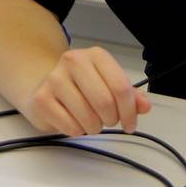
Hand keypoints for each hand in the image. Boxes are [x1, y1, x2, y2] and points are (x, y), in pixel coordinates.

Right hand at [21, 46, 150, 135]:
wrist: (45, 86)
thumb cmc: (82, 87)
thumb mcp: (108, 85)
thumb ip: (130, 95)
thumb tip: (144, 106)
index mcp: (96, 55)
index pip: (121, 87)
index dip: (130, 111)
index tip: (130, 124)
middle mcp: (73, 61)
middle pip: (105, 102)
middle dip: (111, 120)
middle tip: (108, 121)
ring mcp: (54, 79)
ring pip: (88, 118)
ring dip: (94, 127)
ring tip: (89, 120)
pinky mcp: (41, 99)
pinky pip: (71, 127)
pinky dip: (77, 131)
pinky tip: (73, 120)